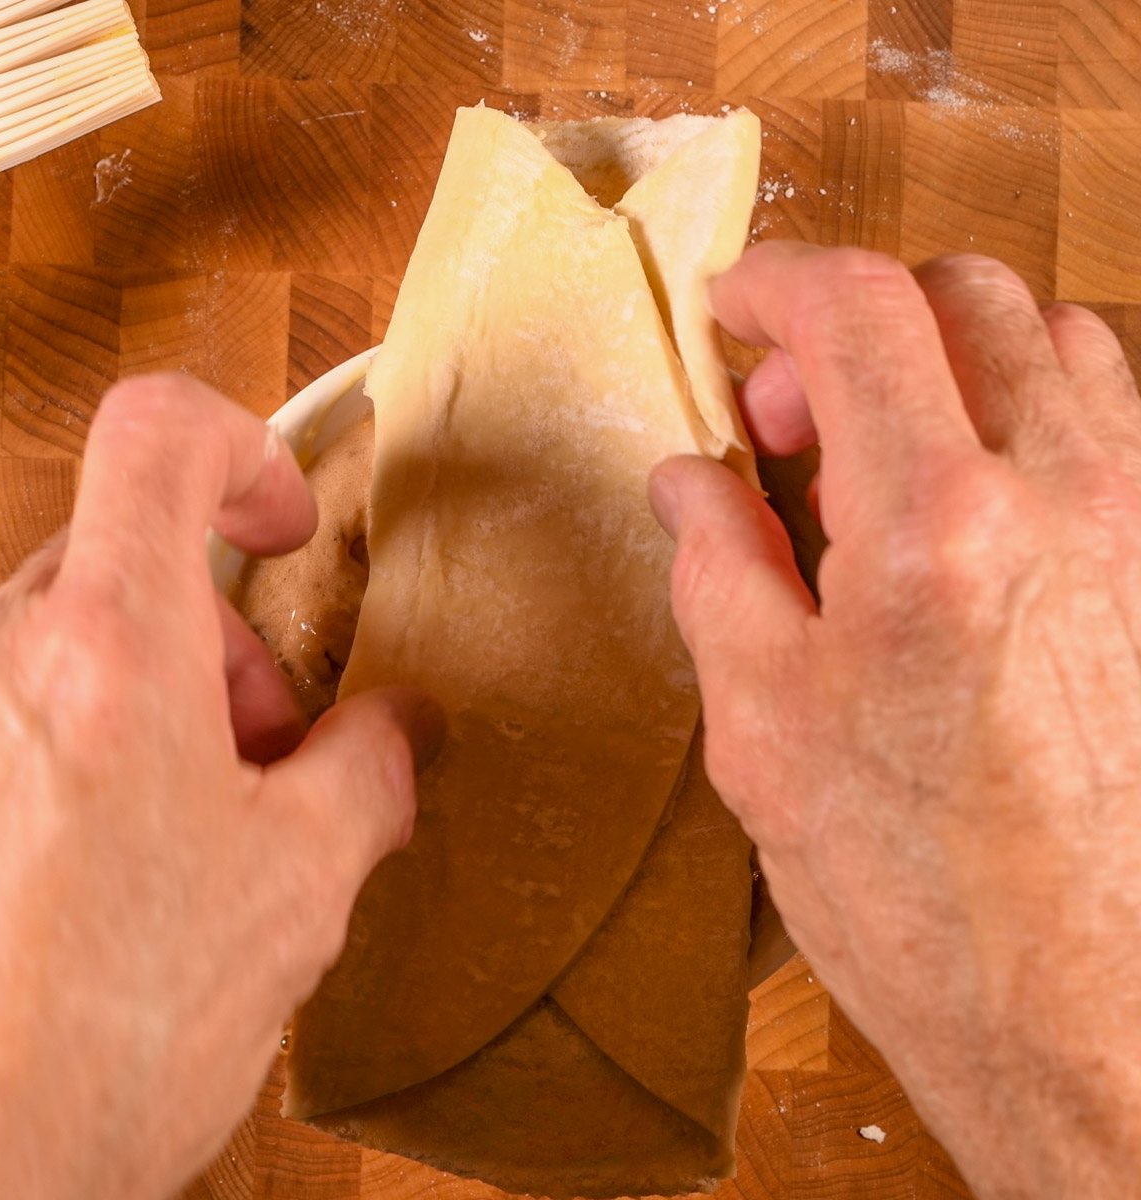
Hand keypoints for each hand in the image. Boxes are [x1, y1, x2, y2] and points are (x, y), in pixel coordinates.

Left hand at [0, 374, 443, 1199]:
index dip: (244, 449)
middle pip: (131, 559)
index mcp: (109, 650)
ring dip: (160, 699)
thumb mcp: (303, 879)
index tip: (282, 527)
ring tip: (201, 822)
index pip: (158, 435)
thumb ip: (372, 770)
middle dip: (224, 646)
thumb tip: (402, 731)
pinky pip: (17, 701)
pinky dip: (92, 739)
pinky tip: (125, 856)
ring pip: (75, 635)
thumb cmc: (119, 1029)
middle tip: (270, 755)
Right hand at [650, 244, 1140, 1198]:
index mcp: (931, 528)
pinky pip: (1111, 421)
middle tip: (792, 419)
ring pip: (1053, 341)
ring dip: (948, 362)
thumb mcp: (762, 729)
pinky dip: (1024, 414)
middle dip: (857, 323)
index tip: (733, 308)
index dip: (778, 282)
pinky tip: (968, 506)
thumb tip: (690, 480)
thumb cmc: (916, 892)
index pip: (861, 311)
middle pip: (965, 295)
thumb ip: (718, 569)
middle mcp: (1063, 496)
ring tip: (882, 459)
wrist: (1086, 1013)